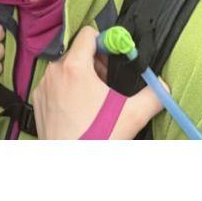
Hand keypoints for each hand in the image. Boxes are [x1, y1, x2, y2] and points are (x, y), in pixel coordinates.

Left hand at [31, 26, 164, 138]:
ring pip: (66, 67)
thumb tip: (163, 86)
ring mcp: (43, 86)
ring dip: (82, 76)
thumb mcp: (132, 115)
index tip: (114, 58)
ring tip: (95, 100)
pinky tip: (79, 109)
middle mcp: (54, 72)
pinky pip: (55, 83)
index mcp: (74, 67)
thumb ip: (153, 95)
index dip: (105, 42)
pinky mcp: (38, 100)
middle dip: (96, 63)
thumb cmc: (97, 139)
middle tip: (108, 83)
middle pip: (78, 52)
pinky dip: (67, 89)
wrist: (70, 167)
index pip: (88, 34)